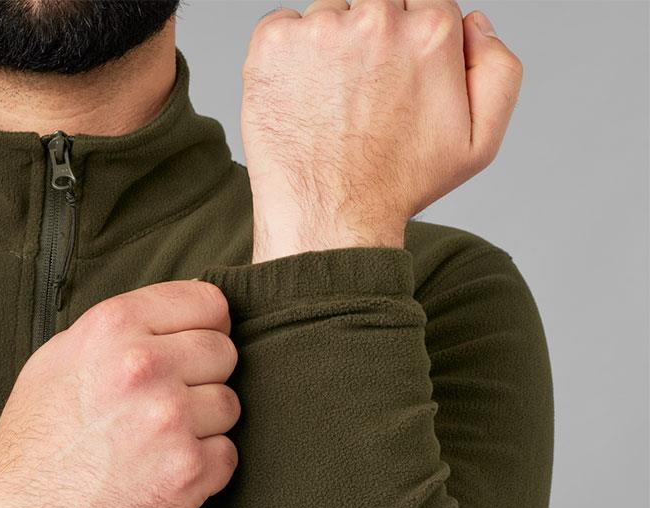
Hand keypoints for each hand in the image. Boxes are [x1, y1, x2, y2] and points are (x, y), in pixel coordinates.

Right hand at [0, 280, 239, 507]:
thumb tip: (180, 318)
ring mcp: (171, 420)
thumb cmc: (39, 435)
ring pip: (230, 404)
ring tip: (158, 440)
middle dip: (203, 375)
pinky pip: (227, 454)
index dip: (206, 326)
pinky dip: (204, 466)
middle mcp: (145, 366)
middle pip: (224, 352)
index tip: (194, 347)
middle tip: (166, 401)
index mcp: (115, 327)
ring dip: (204, 423)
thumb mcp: (62, 355)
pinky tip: (163, 470)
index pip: (209, 303)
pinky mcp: (189, 471)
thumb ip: (126, 329)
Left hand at [241, 0, 522, 261]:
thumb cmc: (399, 188)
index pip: (424, 7)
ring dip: (330, 50)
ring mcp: (320, 29)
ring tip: (331, 107)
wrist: (329, 220)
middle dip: (374, 43)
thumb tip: (475, 23)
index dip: (411, 49)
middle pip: (379, 6)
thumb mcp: (478, 144)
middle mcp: (377, 19)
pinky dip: (289, 58)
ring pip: (331, 17)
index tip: (396, 86)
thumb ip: (499, 71)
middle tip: (363, 99)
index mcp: (431, 33)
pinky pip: (284, 28)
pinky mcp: (274, 43)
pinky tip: (301, 100)